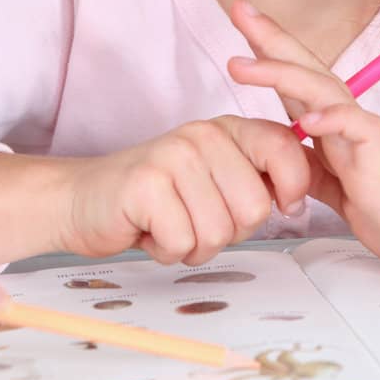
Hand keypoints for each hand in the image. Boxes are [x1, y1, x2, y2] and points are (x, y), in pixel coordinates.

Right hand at [60, 116, 308, 265]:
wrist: (81, 201)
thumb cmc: (155, 200)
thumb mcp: (213, 182)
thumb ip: (255, 182)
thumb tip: (298, 200)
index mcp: (225, 130)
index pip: (285, 150)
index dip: (292, 190)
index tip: (280, 206)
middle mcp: (201, 135)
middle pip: (255, 208)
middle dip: (229, 232)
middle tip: (194, 219)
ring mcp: (172, 156)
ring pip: (219, 232)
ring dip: (193, 246)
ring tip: (169, 224)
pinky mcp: (145, 185)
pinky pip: (182, 242)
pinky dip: (165, 250)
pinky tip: (147, 230)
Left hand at [227, 2, 379, 285]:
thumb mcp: (343, 193)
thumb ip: (311, 170)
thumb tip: (275, 155)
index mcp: (340, 131)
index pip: (302, 82)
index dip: (272, 50)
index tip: (241, 20)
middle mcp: (352, 128)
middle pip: (310, 72)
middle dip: (272, 40)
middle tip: (238, 8)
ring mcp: (369, 144)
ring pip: (326, 94)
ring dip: (283, 73)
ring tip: (242, 63)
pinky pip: (362, 134)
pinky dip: (335, 122)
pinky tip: (309, 120)